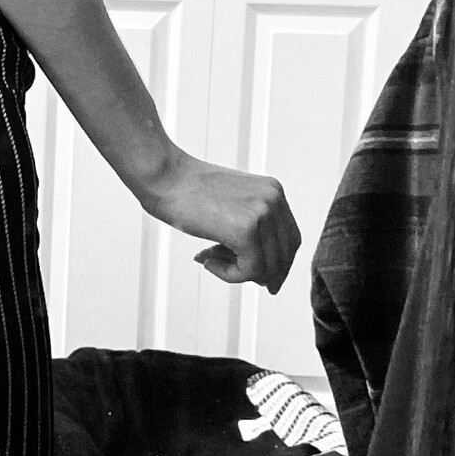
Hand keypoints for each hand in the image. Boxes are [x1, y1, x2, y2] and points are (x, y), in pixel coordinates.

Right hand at [143, 151, 300, 293]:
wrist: (164, 176)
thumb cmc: (187, 190)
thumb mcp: (231, 204)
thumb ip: (250, 228)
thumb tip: (263, 273)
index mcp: (273, 191)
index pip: (290, 240)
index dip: (277, 264)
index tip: (261, 279)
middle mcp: (274, 200)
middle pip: (284, 256)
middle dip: (259, 273)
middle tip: (229, 272)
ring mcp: (262, 214)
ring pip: (267, 268)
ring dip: (237, 273)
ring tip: (209, 260)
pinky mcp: (246, 231)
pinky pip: (249, 271)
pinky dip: (228, 274)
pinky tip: (206, 261)